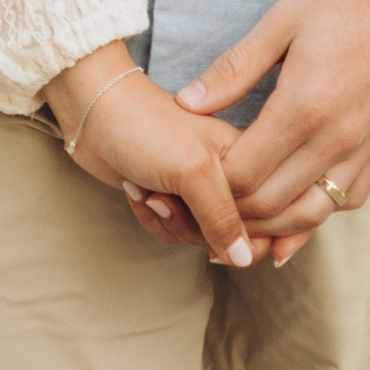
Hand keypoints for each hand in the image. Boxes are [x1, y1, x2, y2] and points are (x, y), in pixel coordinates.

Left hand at [41, 55, 257, 267]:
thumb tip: (245, 260)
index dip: (249, 230)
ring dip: (168, 221)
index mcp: (250, 156)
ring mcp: (201, 189)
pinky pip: (175, 236)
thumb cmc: (146, 125)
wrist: (93, 110)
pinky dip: (151, 220)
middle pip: (237, 237)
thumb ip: (223, 216)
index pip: (277, 215)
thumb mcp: (193, 170)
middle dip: (198, 228)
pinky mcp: (173, 199)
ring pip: (202, 240)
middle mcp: (232, 174)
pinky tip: (137, 190)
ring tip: (150, 188)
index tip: (211, 216)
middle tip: (173, 197)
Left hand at [175, 0, 369, 239]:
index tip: (194, 177)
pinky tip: (296, 209)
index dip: (212, 185)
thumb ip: (234, 69)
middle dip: (235, 213)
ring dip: (275, 226)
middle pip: (273, 204)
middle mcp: (338, 137)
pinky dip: (319, 212)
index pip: (245, 174)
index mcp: (303, 105)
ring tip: (245, 224)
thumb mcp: (280, 21)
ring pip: (313, 214)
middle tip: (209, 206)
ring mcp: (367, 147)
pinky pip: (350, 199)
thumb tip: (187, 102)